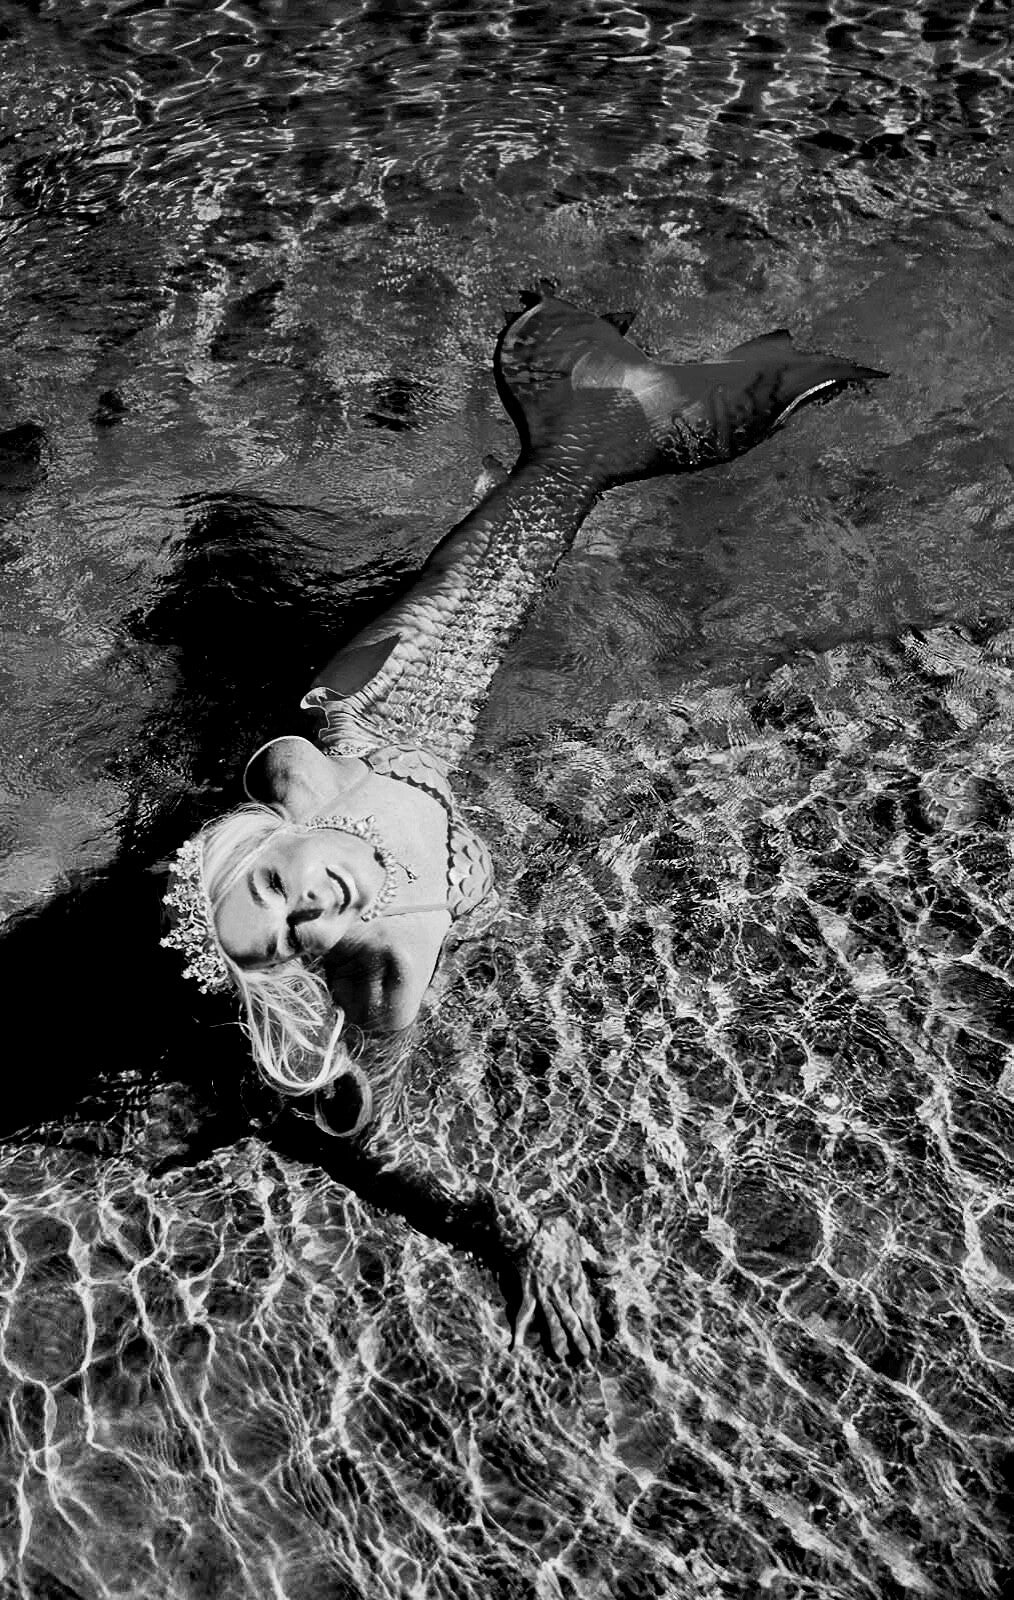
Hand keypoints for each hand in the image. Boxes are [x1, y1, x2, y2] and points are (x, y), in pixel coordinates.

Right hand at [511, 1216, 600, 1361]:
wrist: (528, 1230)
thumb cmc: (555, 1234)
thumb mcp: (580, 1245)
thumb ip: (597, 1260)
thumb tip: (616, 1268)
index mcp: (575, 1279)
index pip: (586, 1309)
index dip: (591, 1329)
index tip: (597, 1344)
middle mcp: (560, 1289)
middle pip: (571, 1318)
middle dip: (578, 1339)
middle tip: (584, 1356)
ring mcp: (543, 1291)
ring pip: (551, 1319)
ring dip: (556, 1339)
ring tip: (561, 1356)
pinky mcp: (528, 1290)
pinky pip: (524, 1313)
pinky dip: (520, 1330)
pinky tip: (517, 1345)